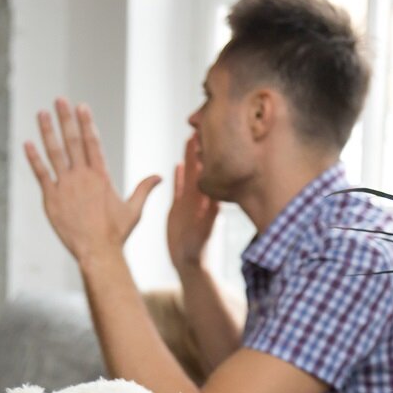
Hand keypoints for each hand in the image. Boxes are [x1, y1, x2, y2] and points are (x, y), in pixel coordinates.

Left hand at [24, 98, 161, 267]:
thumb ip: (144, 189)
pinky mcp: (51, 198)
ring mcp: (65, 186)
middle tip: (60, 100)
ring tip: (42, 113)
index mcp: (101, 177)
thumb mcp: (134, 210)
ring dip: (48, 131)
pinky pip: (41, 174)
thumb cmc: (116, 234)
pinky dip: (34, 158)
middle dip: (66, 118)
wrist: (97, 251)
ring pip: (54, 152)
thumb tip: (160, 176)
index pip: (93, 143)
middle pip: (73, 141)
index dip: (86, 123)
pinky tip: (28, 143)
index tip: (81, 106)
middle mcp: (82, 177)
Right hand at [167, 134, 218, 275]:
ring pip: (190, 174)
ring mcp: (190, 202)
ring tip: (191, 138)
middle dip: (200, 149)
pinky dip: (179, 176)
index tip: (208, 138)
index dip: (208, 156)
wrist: (190, 264)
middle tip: (201, 128)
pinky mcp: (179, 208)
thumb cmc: (199, 252)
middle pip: (200, 168)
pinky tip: (176, 163)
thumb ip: (210, 217)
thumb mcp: (204, 233)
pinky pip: (179, 187)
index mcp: (207, 202)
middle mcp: (199, 199)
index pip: (208, 173)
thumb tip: (216, 202)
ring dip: (190, 157)